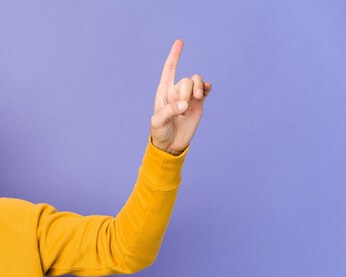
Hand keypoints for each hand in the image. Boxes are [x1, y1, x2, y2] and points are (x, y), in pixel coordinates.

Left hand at [150, 39, 211, 154]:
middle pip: (186, 80)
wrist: (171, 144)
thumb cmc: (160, 132)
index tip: (180, 42)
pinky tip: (206, 90)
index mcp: (163, 92)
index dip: (174, 56)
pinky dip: (207, 87)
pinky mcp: (198, 104)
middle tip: (182, 109)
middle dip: (186, 92)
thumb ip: (169, 111)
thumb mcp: (158, 122)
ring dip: (198, 88)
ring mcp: (188, 97)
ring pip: (197, 82)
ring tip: (196, 100)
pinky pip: (205, 90)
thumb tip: (185, 104)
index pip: (169, 69)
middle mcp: (176, 91)